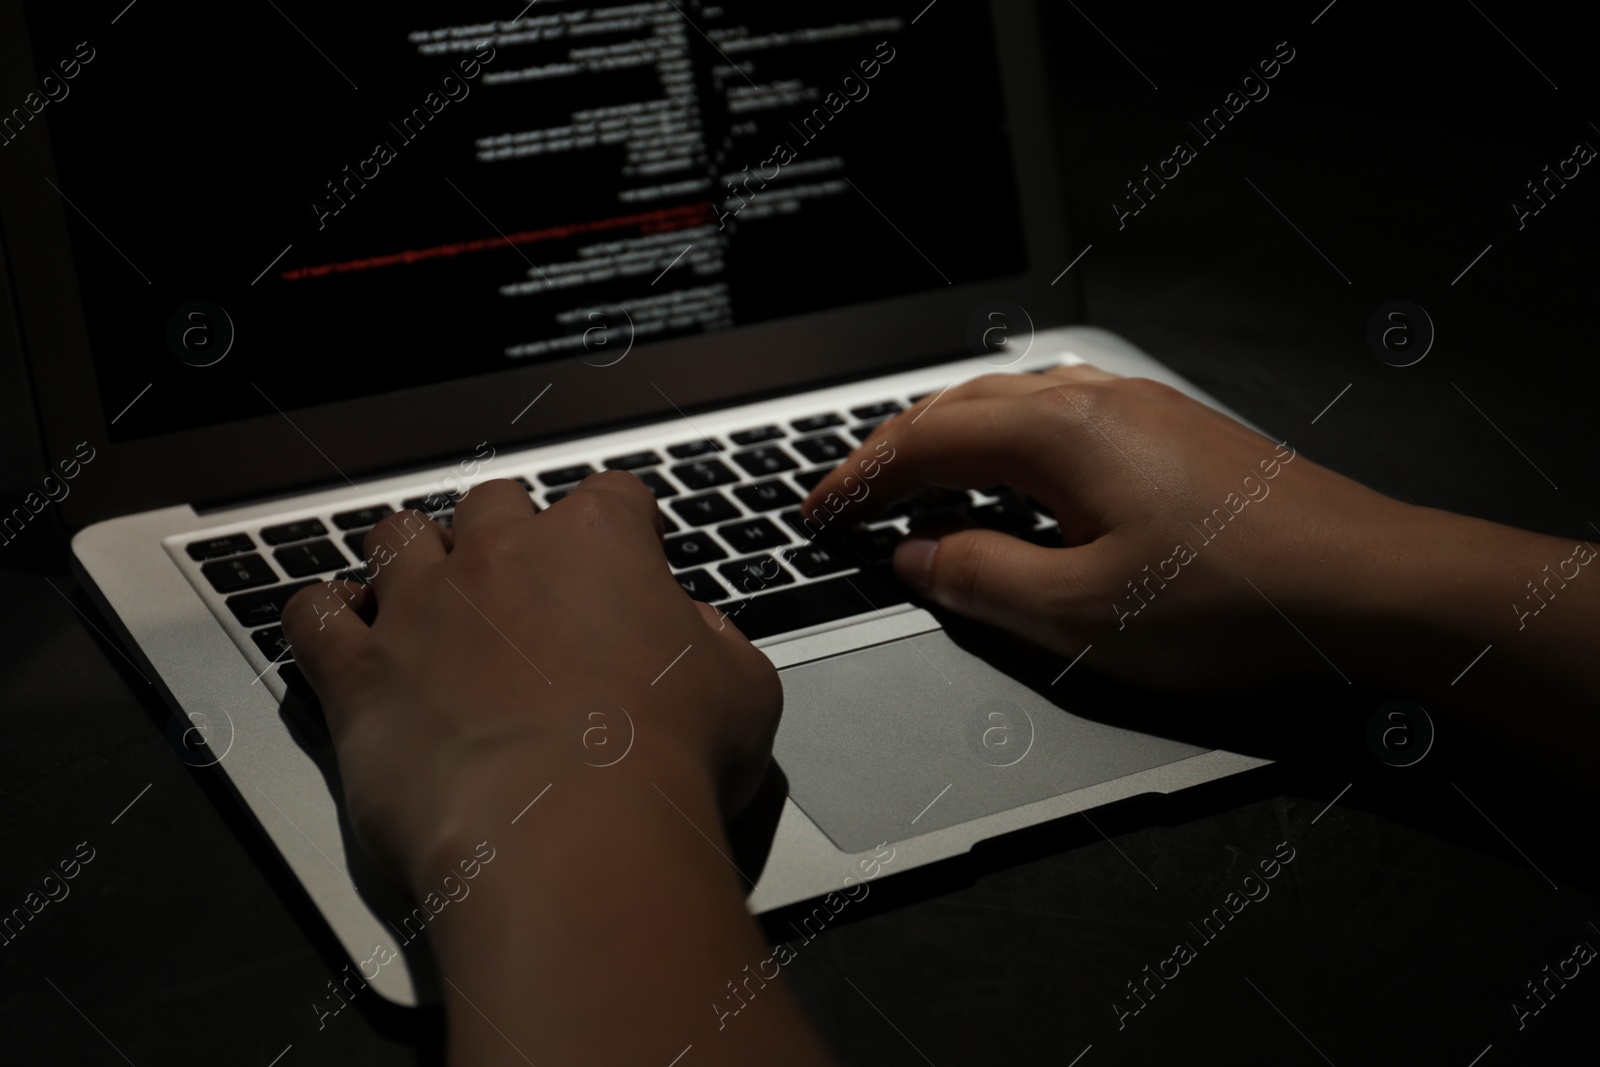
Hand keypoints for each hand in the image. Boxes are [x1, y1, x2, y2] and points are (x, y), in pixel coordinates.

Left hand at [281, 472, 781, 893]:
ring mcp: (422, 608)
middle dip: (508, 535)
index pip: (612, 497)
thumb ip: (716, 644)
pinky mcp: (360, 674)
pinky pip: (313, 617)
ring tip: (424, 593)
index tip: (628, 561)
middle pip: (494, 503)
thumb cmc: (667, 762)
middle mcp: (503, 556)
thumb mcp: (742, 692)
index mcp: (601, 544)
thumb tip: (696, 634)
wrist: (574, 837)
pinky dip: (321, 615)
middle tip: (525, 588)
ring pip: (397, 539)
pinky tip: (335, 626)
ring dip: (412, 558)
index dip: (623, 529)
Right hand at [800, 364, 1422, 691]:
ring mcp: (1140, 407)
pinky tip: (1018, 484)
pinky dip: (1008, 445)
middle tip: (852, 498)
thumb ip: (977, 578)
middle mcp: (1095, 400)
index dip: (858, 478)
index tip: (817, 511)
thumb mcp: (1077, 614)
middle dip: (894, 451)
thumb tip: (916, 556)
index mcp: (1058, 431)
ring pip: (1013, 403)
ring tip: (919, 487)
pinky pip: (1061, 417)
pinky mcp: (1174, 430)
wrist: (1367, 584)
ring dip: (951, 440)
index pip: (924, 440)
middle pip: (961, 406)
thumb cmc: (1233, 602)